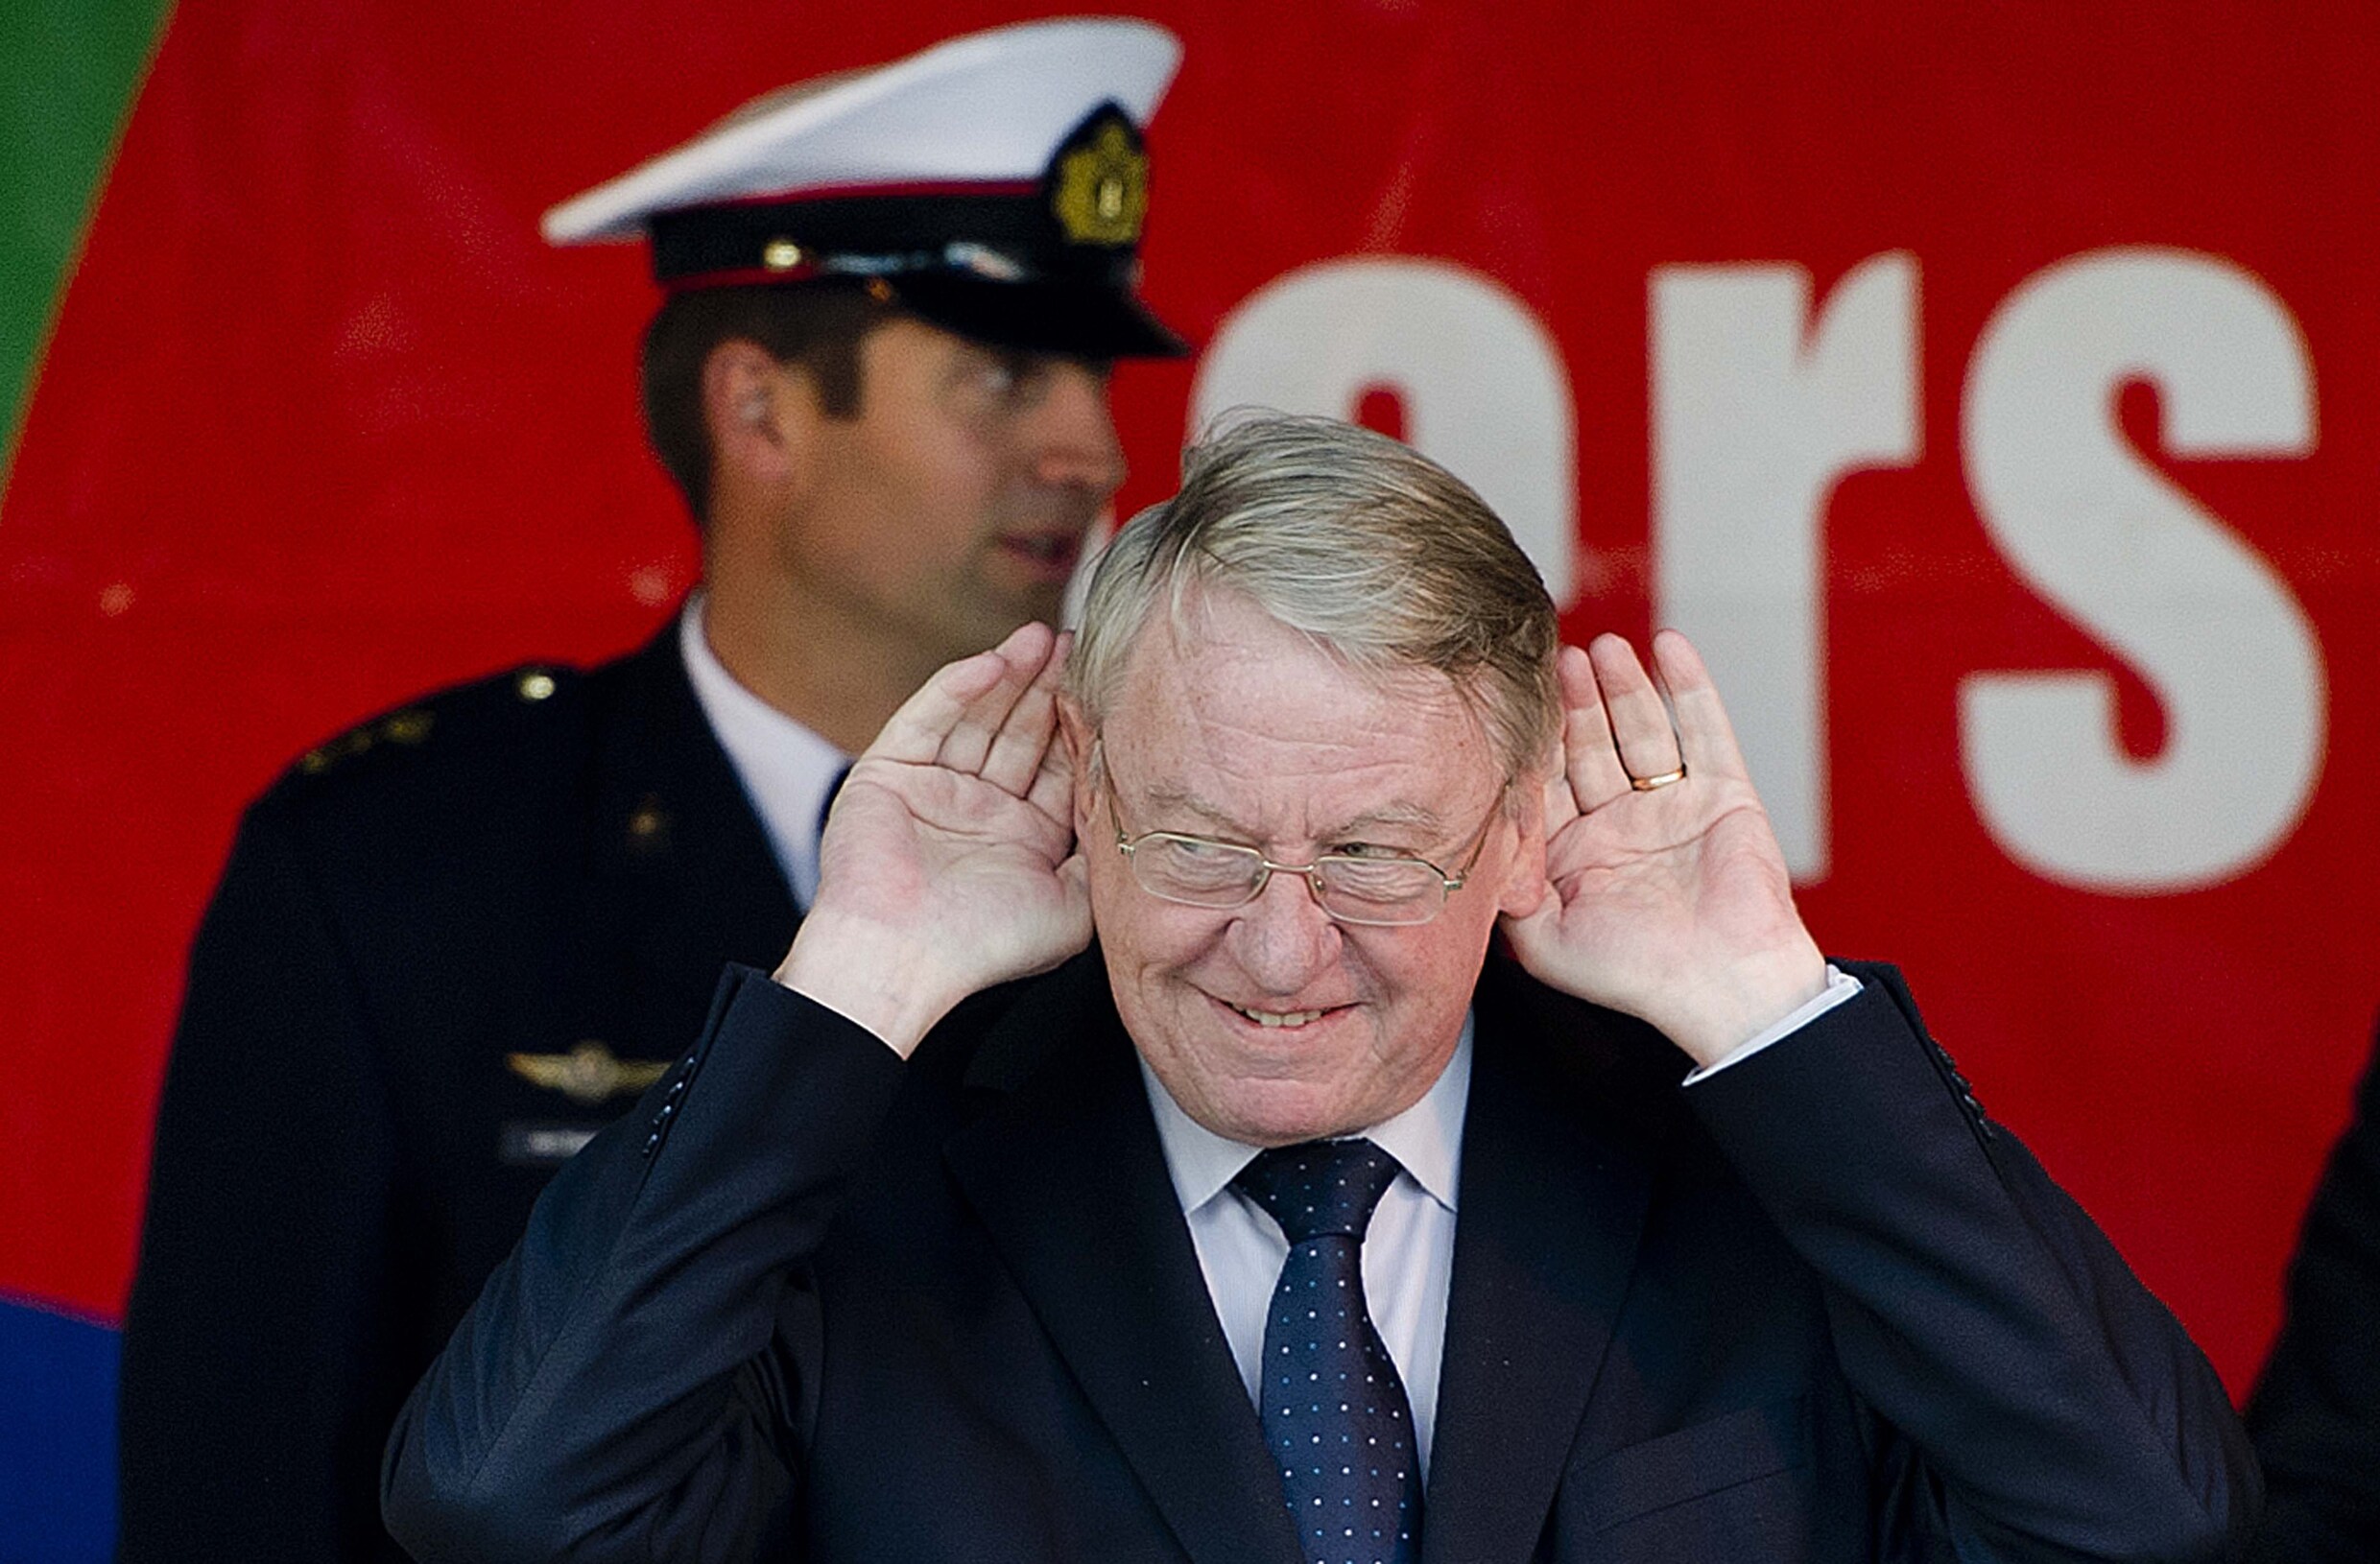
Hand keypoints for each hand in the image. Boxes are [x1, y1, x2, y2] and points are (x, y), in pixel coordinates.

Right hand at [774, 622, 1089, 1056]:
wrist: (905, 960)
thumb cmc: (987, 946)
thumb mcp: (1072, 906)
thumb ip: (1099, 853)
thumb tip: (1127, 806)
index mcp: (1023, 838)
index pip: (1057, 765)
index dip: (1080, 724)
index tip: (1108, 683)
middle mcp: (979, 809)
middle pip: (1019, 732)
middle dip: (1047, 687)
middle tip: (1077, 643)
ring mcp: (933, 788)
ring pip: (977, 716)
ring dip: (1008, 675)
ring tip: (1041, 637)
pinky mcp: (888, 773)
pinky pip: (927, 719)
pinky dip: (959, 689)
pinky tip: (993, 662)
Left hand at [1501, 630, 1825, 1066]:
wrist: (1723, 988)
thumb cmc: (1633, 976)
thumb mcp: (1542, 939)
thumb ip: (1503, 889)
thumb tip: (1470, 841)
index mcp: (1574, 853)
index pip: (1546, 780)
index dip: (1533, 741)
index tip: (1511, 700)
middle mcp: (1619, 824)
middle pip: (1591, 746)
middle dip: (1576, 703)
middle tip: (1557, 659)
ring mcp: (1671, 806)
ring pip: (1642, 730)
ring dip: (1623, 687)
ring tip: (1603, 649)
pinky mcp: (1723, 795)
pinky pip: (1705, 731)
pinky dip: (1689, 688)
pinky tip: (1670, 648)